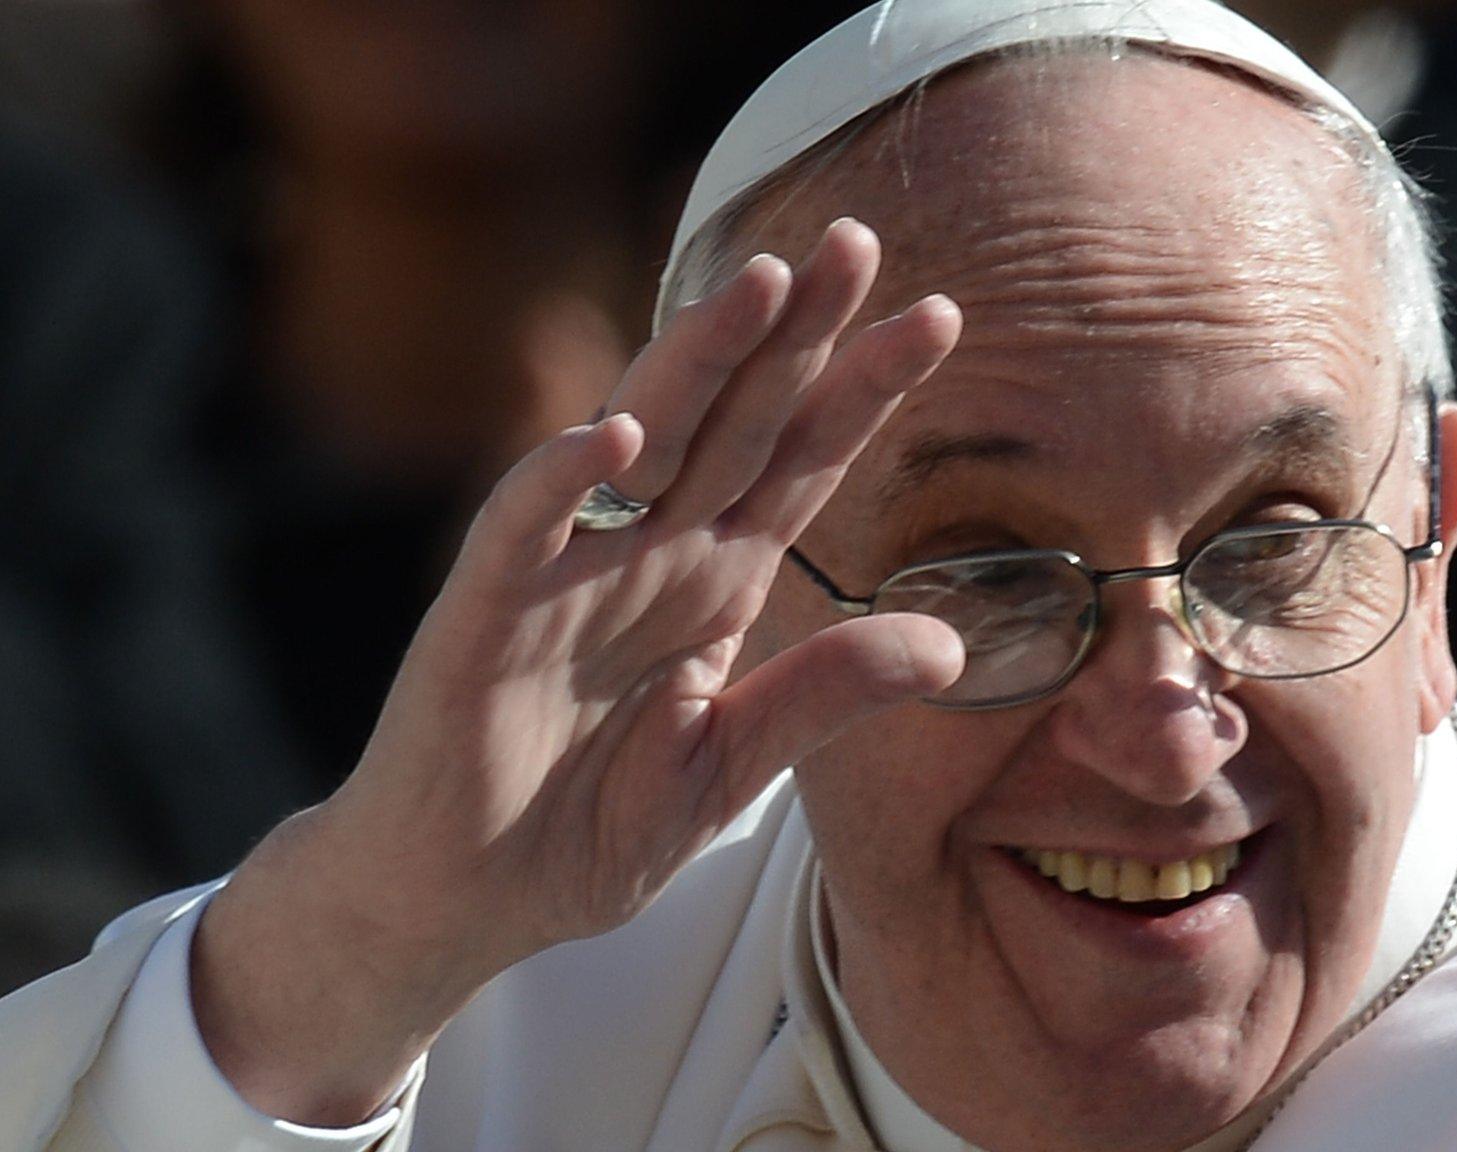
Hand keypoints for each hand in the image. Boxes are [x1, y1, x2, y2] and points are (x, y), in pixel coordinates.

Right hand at [190, 219, 963, 1124]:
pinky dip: (561, 483)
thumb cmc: (592, 826)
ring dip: (697, 361)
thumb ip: (824, 696)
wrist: (469, 898)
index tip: (938, 314)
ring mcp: (569, 574)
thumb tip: (949, 645)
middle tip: (853, 239)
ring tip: (760, 283)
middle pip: (737, 421)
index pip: (804, 463)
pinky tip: (613, 436)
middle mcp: (654, 555)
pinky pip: (522, 531)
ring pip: (643, 442)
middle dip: (796, 333)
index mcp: (719, 581)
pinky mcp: (486, 615)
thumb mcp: (735, 767)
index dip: (864, 390)